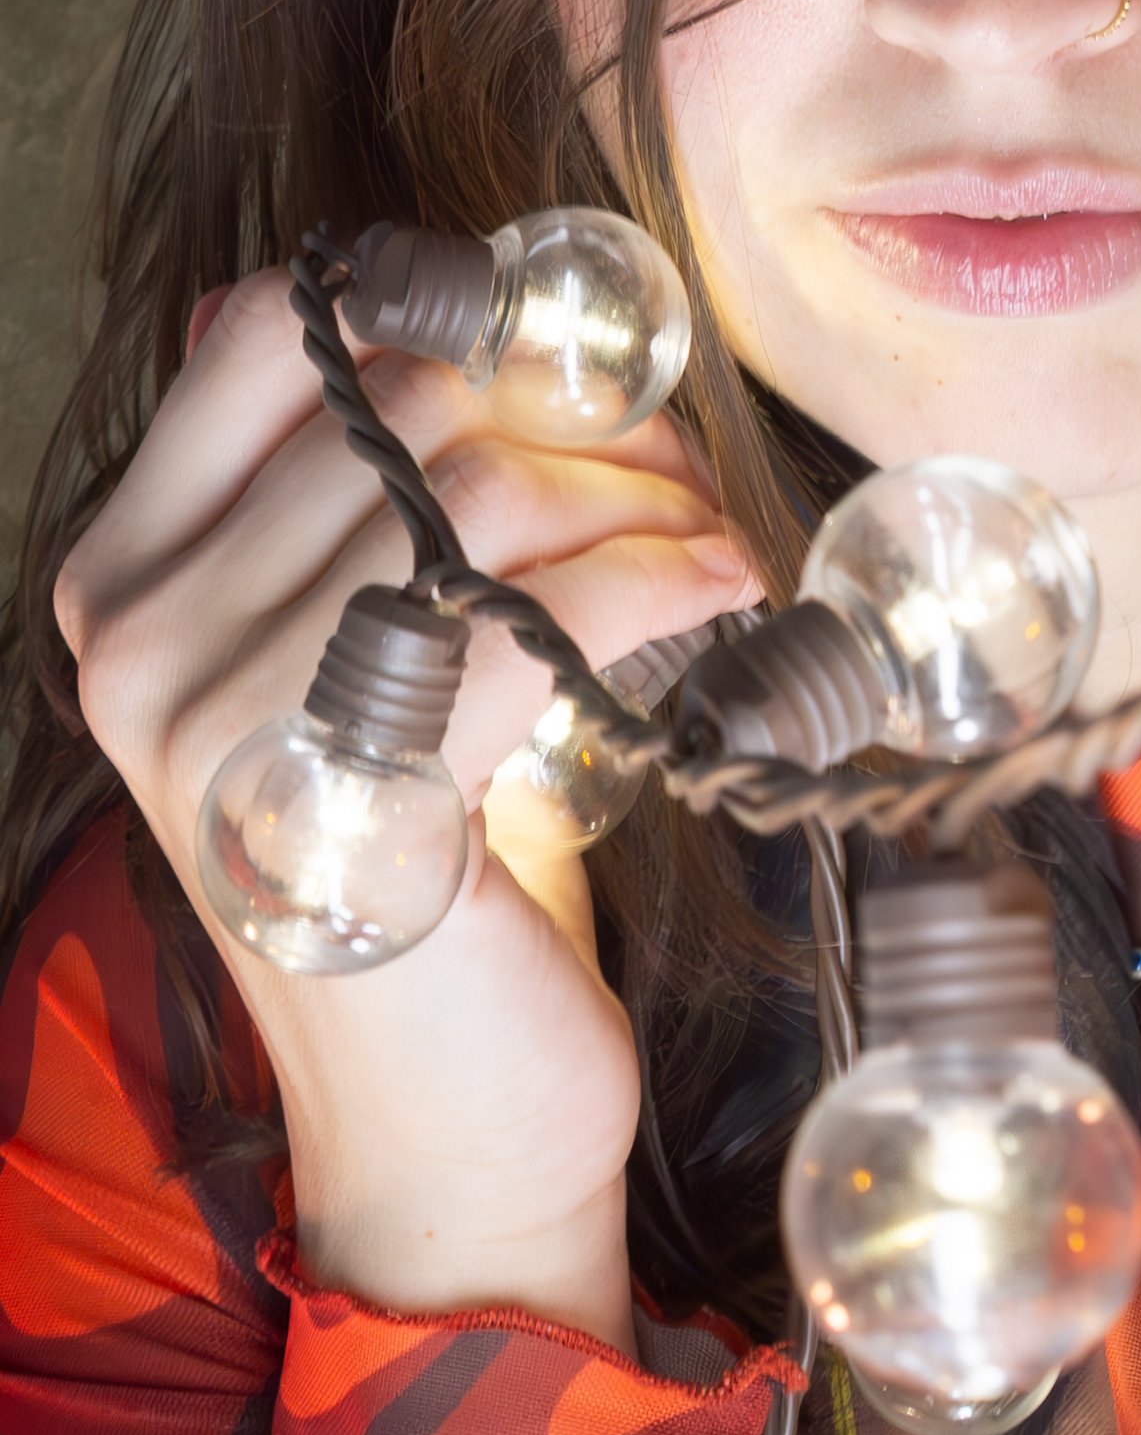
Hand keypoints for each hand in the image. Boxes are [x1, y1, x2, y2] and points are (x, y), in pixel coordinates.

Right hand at [55, 270, 757, 1354]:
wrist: (446, 1129)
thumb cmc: (426, 871)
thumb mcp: (357, 662)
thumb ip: (344, 503)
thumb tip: (435, 305)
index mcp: (123, 578)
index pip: (262, 336)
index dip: (433, 307)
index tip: (555, 355)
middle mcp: (142, 643)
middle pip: (402, 405)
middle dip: (574, 409)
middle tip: (678, 459)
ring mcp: (226, 728)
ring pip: (474, 492)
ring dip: (635, 492)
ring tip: (709, 535)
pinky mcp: (353, 804)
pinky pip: (531, 608)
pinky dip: (658, 576)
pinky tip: (722, 593)